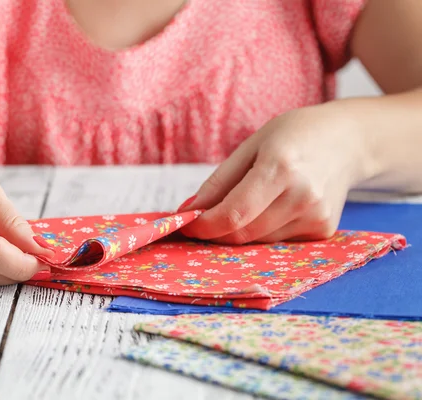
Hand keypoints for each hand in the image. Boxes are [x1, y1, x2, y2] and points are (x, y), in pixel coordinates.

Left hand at [179, 105, 372, 243]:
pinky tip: (272, 207)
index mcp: (281, 167)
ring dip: (238, 232)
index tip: (185, 223)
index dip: (205, 225)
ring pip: (258, 241)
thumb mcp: (252, 145)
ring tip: (241, 206)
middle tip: (202, 220)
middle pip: (243, 233)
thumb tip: (188, 211)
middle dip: (216, 231)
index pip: (234, 213)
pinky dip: (262, 230)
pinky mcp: (323, 230)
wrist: (349, 141)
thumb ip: (219, 182)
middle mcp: (302, 196)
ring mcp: (316, 217)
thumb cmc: (294, 135)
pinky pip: (277, 240)